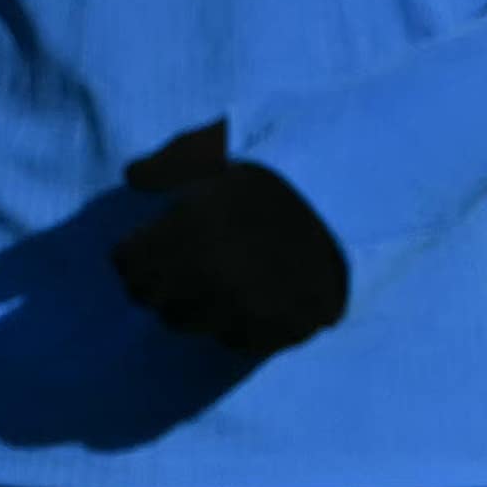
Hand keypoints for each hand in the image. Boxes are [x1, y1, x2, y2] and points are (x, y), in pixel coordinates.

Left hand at [107, 124, 349, 353]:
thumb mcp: (219, 146)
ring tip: (210, 283)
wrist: (358, 197)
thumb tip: (132, 178)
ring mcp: (243, 310)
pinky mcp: (277, 331)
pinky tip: (246, 299)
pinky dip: (234, 323)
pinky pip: (233, 340)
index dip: (134, 251)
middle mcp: (206, 280)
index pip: (127, 264)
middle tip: (176, 265)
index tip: (145, 244)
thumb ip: (169, 162)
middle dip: (158, 281)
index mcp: (184, 232)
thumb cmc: (282, 165)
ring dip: (192, 305)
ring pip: (189, 325)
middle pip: (152, 300)